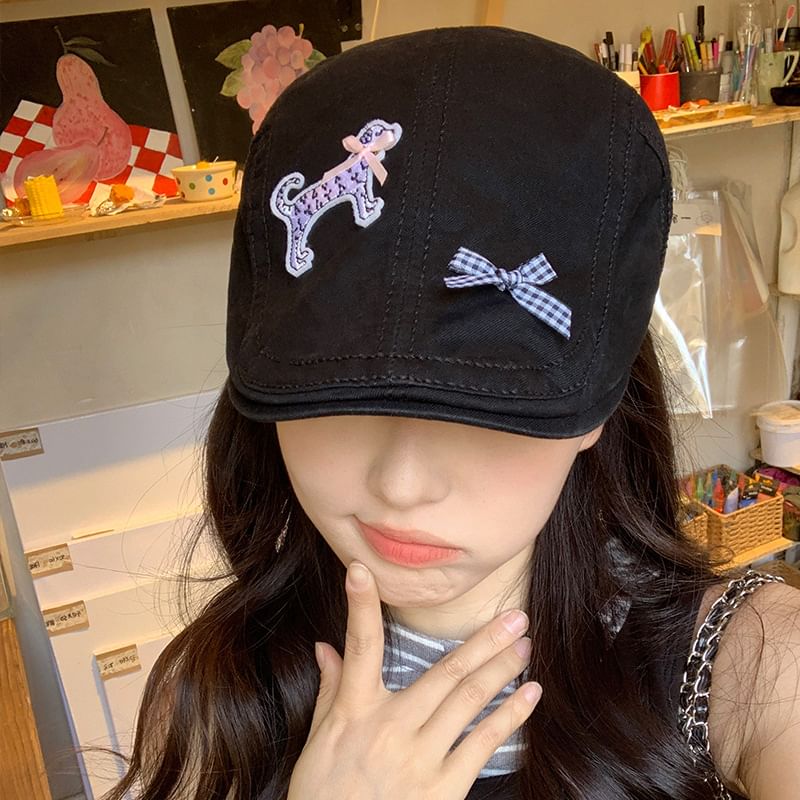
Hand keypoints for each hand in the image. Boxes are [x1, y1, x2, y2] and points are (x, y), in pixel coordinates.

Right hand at [287, 561, 541, 799]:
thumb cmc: (324, 795)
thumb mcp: (318, 742)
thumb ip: (329, 690)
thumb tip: (326, 648)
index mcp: (355, 710)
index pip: (358, 645)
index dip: (360, 605)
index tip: (362, 570)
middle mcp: (390, 725)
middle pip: (445, 671)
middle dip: (484, 640)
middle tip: (515, 615)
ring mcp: (419, 757)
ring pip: (469, 700)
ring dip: (502, 669)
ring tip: (525, 645)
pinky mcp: (443, 789)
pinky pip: (482, 744)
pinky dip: (509, 716)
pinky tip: (529, 695)